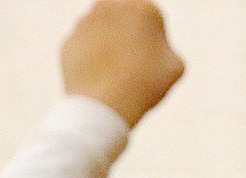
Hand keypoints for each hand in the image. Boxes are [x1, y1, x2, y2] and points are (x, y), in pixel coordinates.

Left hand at [61, 1, 183, 127]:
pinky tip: (105, 82)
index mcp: (143, 7)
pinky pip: (88, 51)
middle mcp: (111, 5)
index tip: (156, 59)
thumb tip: (153, 45)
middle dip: (131, 38)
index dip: (158, 41)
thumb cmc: (146, 83)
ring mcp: (85, 21)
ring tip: (121, 78)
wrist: (106, 101)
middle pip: (126, 22)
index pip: (153, 19)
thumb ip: (165, 47)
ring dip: (113, 51)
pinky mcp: (70, 40)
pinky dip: (96, 64)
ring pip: (106, 35)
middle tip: (138, 67)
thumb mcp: (175, 66)